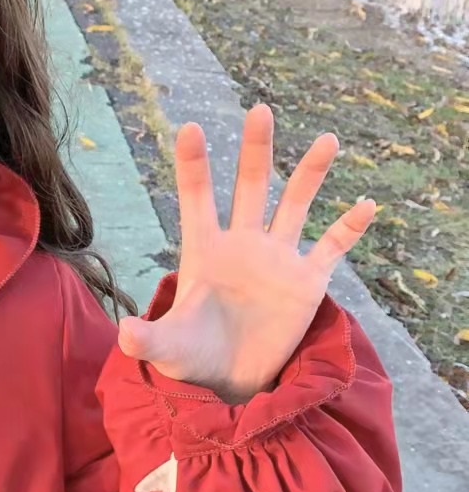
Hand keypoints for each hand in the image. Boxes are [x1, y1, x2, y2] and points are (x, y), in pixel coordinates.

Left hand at [117, 105, 374, 404]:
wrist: (228, 381)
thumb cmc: (190, 358)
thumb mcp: (166, 349)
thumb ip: (146, 339)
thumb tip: (125, 334)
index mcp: (204, 252)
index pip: (197, 200)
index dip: (193, 165)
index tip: (189, 128)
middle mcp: (243, 245)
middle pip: (251, 187)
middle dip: (255, 150)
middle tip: (259, 110)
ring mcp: (277, 259)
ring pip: (296, 204)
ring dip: (311, 173)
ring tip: (327, 140)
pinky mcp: (306, 282)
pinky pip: (332, 248)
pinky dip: (349, 228)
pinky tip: (366, 206)